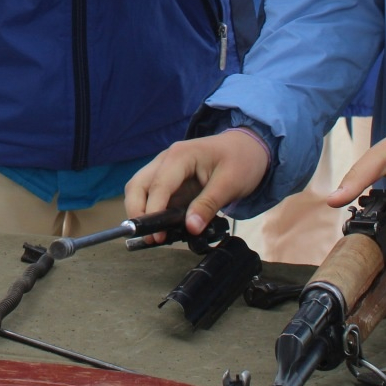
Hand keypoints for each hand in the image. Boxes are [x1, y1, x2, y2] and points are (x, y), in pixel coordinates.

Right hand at [125, 129, 270, 238]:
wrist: (247, 148)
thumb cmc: (241, 161)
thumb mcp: (230, 184)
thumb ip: (208, 205)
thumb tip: (191, 228)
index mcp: (180, 155)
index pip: (158, 186)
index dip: (153, 212)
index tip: (157, 236)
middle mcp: (166, 159)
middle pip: (137, 185)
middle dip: (137, 212)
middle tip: (149, 237)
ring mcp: (164, 169)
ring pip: (139, 189)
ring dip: (141, 212)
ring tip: (154, 236)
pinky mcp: (169, 180)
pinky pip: (152, 195)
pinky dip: (152, 212)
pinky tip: (162, 229)